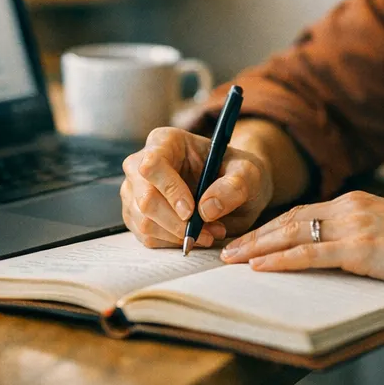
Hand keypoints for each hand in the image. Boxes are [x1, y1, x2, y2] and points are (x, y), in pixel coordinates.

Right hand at [120, 126, 273, 249]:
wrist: (233, 189)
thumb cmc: (237, 173)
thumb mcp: (248, 173)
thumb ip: (234, 186)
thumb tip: (206, 208)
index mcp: (165, 141)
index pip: (152, 165)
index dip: (169, 190)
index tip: (191, 211)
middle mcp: (142, 164)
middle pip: (144, 198)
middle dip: (177, 222)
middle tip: (210, 230)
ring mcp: (135, 191)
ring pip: (144, 222)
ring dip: (178, 235)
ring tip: (210, 232)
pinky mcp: (137, 215)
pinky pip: (147, 237)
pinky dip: (173, 243)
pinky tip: (196, 235)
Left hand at [218, 190, 383, 289]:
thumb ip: (361, 232)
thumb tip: (337, 250)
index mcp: (355, 201)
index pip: (302, 211)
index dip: (271, 224)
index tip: (249, 237)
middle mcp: (349, 207)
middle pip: (289, 219)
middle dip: (255, 235)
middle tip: (227, 249)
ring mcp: (354, 226)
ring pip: (292, 234)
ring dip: (258, 247)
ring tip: (232, 258)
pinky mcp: (361, 248)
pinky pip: (311, 254)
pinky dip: (281, 259)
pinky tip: (260, 266)